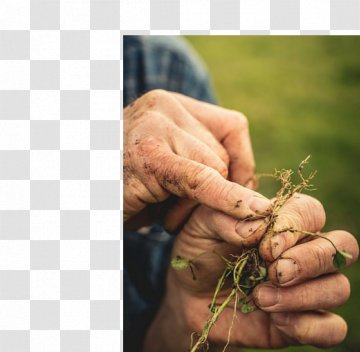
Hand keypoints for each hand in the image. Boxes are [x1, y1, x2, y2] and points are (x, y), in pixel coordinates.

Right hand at [123, 89, 271, 229]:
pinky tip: (249, 211)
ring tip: (159, 209)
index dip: (243, 163)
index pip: (232, 127)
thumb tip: (255, 190)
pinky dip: (226, 197)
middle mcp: (162, 106)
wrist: (75, 201)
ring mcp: (153, 125)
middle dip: (213, 190)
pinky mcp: (149, 156)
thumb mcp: (170, 170)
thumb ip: (207, 166)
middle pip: (224, 154)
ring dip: (196, 204)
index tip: (240, 193)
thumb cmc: (122, 192)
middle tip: (173, 208)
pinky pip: (203, 179)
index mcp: (170, 105)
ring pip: (216, 170)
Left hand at [143, 193, 357, 351]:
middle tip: (276, 272)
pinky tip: (278, 322)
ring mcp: (312, 290)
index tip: (264, 246)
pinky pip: (333, 329)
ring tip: (262, 299)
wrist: (190, 298)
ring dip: (304, 296)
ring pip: (340, 289)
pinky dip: (311, 327)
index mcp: (290, 222)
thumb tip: (258, 225)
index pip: (313, 213)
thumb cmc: (202, 252)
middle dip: (311, 260)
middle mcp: (310, 254)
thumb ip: (225, 217)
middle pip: (344, 248)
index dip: (295, 227)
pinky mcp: (306, 325)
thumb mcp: (200, 226)